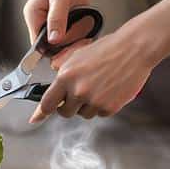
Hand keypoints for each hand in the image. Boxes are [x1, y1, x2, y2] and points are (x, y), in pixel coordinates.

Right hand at [23, 0, 94, 45]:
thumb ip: (57, 18)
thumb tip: (54, 40)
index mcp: (32, 15)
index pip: (37, 43)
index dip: (52, 49)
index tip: (70, 47)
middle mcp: (39, 21)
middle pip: (51, 45)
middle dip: (67, 43)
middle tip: (82, 35)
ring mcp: (51, 23)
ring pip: (62, 43)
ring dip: (75, 38)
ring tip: (84, 25)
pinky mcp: (63, 23)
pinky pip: (70, 37)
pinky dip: (79, 34)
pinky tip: (86, 25)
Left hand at [28, 30, 156, 122]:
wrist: (133, 49)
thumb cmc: (106, 50)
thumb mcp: (77, 58)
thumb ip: (64, 76)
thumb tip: (55, 91)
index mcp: (66, 77)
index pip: (47, 102)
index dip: (41, 112)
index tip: (35, 119)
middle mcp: (78, 91)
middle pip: (65, 113)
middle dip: (68, 106)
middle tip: (77, 96)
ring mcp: (95, 101)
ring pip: (84, 114)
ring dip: (87, 106)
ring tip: (98, 87)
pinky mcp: (110, 107)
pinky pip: (100, 114)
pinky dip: (103, 106)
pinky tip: (109, 90)